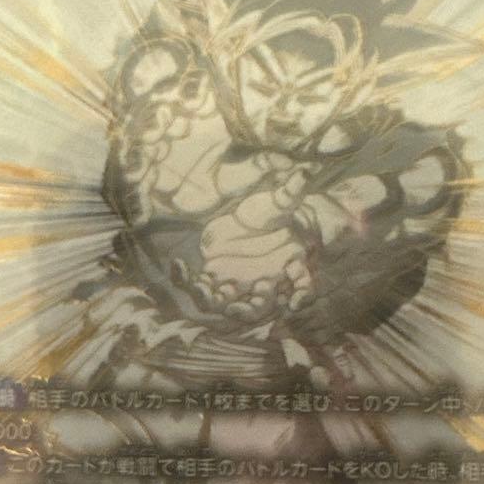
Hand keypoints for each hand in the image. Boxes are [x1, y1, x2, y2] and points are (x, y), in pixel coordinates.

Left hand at [172, 167, 314, 321]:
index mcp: (286, 267)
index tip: (294, 303)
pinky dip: (187, 281)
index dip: (301, 296)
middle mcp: (263, 283)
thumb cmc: (270, 213)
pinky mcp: (213, 277)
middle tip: (234, 308)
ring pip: (225, 303)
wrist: (249, 221)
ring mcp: (237, 284)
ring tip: (199, 287)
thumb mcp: (280, 202)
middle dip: (246, 311)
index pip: (302, 286)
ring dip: (212, 300)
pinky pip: (199, 286)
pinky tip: (178, 266)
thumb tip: (305, 171)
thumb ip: (291, 191)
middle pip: (258, 307)